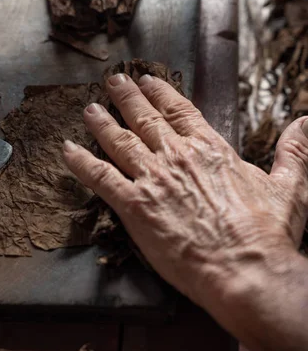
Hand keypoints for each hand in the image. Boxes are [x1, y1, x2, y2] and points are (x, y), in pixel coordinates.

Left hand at [63, 73, 307, 311]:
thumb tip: (306, 122)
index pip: (179, 111)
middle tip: (112, 81)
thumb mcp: (290, 187)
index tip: (148, 80)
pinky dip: (81, 162)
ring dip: (100, 122)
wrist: (245, 270)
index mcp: (210, 149)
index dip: (161, 93)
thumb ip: (295, 151)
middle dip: (126, 97)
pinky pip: (100, 178)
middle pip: (144, 119)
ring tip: (88, 108)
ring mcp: (153, 180)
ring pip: (119, 141)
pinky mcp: (134, 207)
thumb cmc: (267, 232)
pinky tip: (66, 150)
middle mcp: (177, 157)